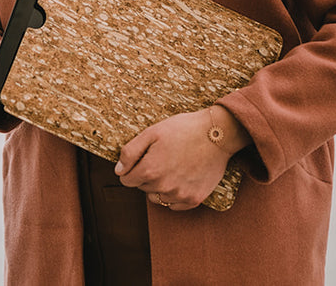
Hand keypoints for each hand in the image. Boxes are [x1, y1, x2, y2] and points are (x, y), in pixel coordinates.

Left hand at [113, 110, 231, 210]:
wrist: (217, 134)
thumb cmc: (183, 129)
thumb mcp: (151, 132)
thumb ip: (130, 152)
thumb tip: (118, 171)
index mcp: (149, 170)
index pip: (127, 180)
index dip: (131, 169)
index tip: (142, 159)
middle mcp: (163, 187)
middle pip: (142, 188)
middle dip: (146, 175)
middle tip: (162, 158)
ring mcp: (179, 195)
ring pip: (157, 198)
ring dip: (159, 187)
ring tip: (172, 167)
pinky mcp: (194, 200)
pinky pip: (174, 205)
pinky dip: (174, 195)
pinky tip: (182, 177)